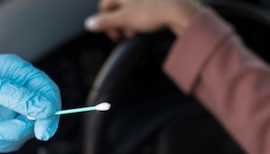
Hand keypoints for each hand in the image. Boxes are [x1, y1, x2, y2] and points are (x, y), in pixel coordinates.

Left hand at [0, 54, 60, 152]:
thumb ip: (17, 96)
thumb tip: (44, 108)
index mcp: (16, 72)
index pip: (47, 91)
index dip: (49, 111)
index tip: (41, 130)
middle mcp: (16, 89)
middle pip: (39, 115)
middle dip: (21, 128)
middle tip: (1, 132)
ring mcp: (9, 107)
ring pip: (27, 130)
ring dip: (8, 138)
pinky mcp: (1, 123)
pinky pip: (14, 140)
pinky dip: (1, 144)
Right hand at [84, 0, 201, 39]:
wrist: (180, 10)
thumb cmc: (155, 12)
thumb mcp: (125, 19)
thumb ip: (106, 21)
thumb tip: (89, 24)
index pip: (105, 5)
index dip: (106, 22)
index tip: (114, 35)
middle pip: (118, 7)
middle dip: (119, 22)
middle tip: (125, 35)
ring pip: (131, 8)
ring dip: (130, 22)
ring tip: (136, 32)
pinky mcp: (157, 2)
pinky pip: (143, 9)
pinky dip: (141, 18)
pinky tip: (147, 26)